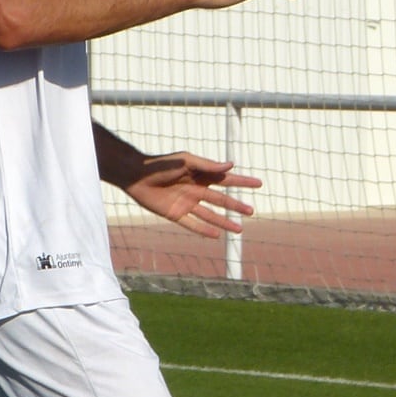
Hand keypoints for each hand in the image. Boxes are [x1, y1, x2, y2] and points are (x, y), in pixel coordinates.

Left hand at [122, 151, 259, 236]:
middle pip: (221, 200)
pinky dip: (204, 230)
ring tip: (240, 230)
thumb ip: (208, 165)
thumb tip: (231, 166)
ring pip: (210, 215)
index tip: (258, 184)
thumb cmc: (161, 164)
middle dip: (236, 206)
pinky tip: (216, 235)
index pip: (226, 179)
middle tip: (252, 211)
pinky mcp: (175, 214)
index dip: (242, 182)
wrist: (136, 175)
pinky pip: (192, 224)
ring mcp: (186, 203)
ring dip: (225, 222)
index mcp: (200, 174)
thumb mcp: (187, 161)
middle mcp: (196, 190)